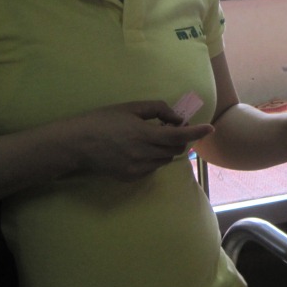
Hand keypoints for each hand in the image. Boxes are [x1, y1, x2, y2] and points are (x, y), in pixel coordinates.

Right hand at [72, 101, 213, 180]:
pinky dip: (153, 158)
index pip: (179, 136)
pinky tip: (138, 149)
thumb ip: (157, 110)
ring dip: (166, 149)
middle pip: (175, 150)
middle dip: (179, 139)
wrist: (77, 144)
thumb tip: (177, 119)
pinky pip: (152, 168)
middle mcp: (144, 155)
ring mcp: (138, 169)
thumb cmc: (103, 120)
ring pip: (165, 160)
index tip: (210, 128)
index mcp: (144, 135)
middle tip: (169, 127)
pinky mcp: (131, 178)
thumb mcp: (130, 108)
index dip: (196, 132)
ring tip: (150, 137)